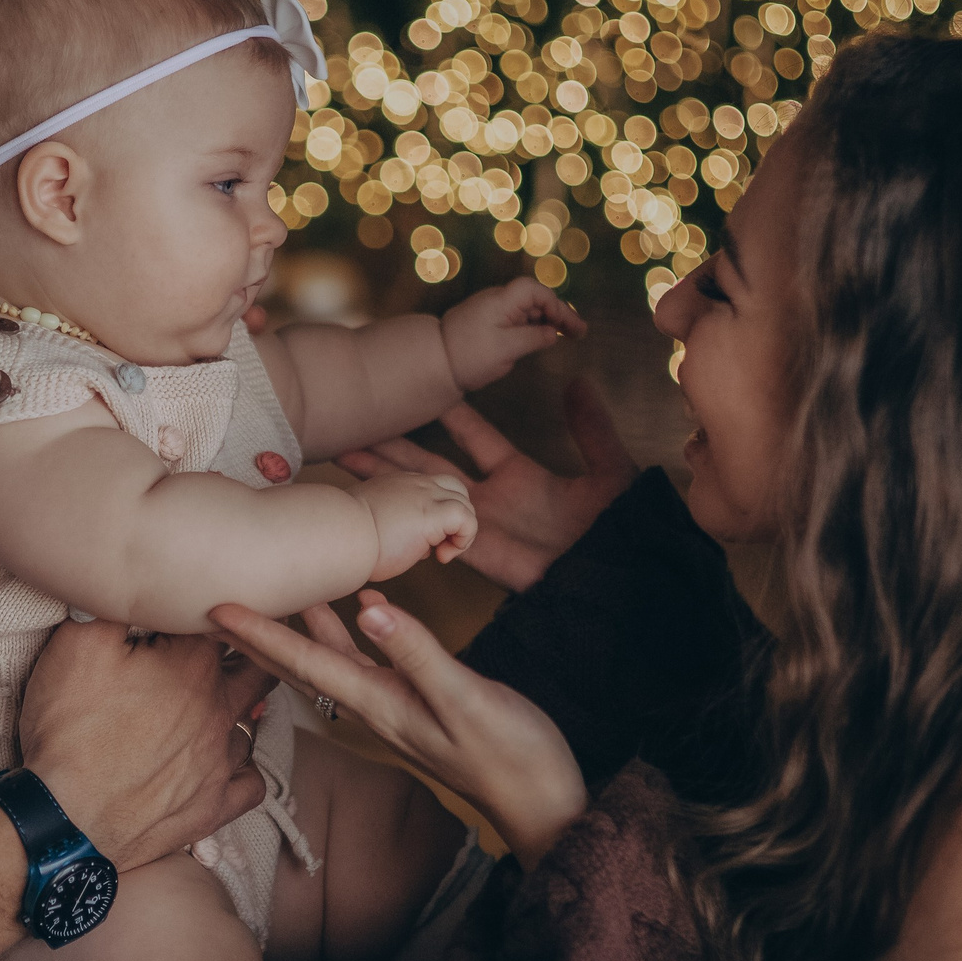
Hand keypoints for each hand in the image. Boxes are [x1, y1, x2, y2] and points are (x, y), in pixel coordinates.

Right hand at [19, 619, 272, 869]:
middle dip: (246, 653)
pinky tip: (222, 762)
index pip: (225, 619)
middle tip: (220, 649)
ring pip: (253, 723)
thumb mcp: (76, 646)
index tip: (198, 609)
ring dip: (238, 711)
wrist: (66, 820)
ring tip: (210, 706)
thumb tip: (135, 584)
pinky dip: (242, 769)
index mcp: (194, 664)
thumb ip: (113, 605)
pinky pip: (251, 783)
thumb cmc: (69, 732)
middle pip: (258, 666)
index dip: (209, 611)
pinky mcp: (214, 806)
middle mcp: (219, 709)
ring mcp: (221, 760)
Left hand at [209, 593, 587, 867]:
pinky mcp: (420, 702)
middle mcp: (377, 707)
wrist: (543, 800)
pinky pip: (371, 661)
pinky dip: (355, 631)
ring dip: (301, 628)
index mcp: (380, 704)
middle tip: (216, 601)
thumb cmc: (512, 754)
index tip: (215, 607)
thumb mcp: (466, 699)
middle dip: (259, 634)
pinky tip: (360, 604)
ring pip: (333, 660)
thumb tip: (368, 612)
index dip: (259, 633)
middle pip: (303, 663)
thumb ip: (418, 655)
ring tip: (276, 591)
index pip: (305, 662)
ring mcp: (397, 707)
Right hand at [337, 380, 636, 592]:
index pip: (474, 436)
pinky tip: (369, 497)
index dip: (450, 413)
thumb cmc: (618, 530)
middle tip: (360, 421)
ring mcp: (476, 525)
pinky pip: (429, 528)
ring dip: (383, 474)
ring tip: (343, 452)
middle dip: (395, 444)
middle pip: (430, 462)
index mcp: (521, 474)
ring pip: (419, 492)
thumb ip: (591, 428)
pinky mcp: (471, 551)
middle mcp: (491, 498)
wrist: (614, 581)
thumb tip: (578, 379)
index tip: (423, 387)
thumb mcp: (608, 470)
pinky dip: (400, 514)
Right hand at [349, 470, 476, 578]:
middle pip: (453, 489)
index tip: (414, 541)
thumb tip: (390, 542)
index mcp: (395, 485)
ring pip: (465, 502)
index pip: (428, 489)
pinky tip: (442, 557)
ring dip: (459, 531)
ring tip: (440, 554)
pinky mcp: (433, 513)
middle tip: (434, 547)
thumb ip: (379, 525)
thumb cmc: (339, 538)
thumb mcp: (360, 525)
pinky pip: (467, 519)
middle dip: (453, 518)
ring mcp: (424, 494)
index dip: (432, 514)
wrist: (334, 535)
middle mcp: (413, 484)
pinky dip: (463, 539)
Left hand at [437, 279, 585, 390]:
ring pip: (526, 309)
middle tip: (578, 333)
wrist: (432, 362)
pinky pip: (515, 319)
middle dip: (557, 313)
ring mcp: (490, 310)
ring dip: (546, 320)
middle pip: (534, 298)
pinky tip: (540, 339)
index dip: (557, 306)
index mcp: (501, 301)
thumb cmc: (468, 356)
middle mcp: (496, 300)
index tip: (571, 327)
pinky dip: (531, 326)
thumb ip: (533, 338)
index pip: (536, 292)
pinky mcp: (486, 322)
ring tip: (565, 336)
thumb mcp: (506, 349)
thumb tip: (551, 333)